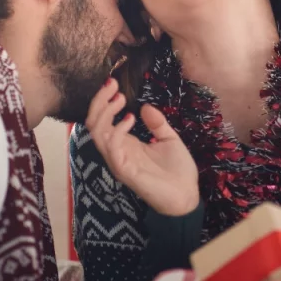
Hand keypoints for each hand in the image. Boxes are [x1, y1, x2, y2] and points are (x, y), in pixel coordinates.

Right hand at [85, 79, 199, 215]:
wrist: (187, 196)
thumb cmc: (178, 171)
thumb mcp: (169, 139)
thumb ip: (156, 123)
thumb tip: (144, 107)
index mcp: (125, 144)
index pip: (102, 120)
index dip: (103, 101)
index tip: (113, 83)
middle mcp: (117, 151)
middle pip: (93, 124)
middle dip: (99, 102)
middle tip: (112, 84)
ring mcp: (118, 161)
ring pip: (97, 133)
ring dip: (105, 112)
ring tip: (120, 98)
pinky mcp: (125, 170)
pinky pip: (112, 147)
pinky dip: (118, 129)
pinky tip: (130, 118)